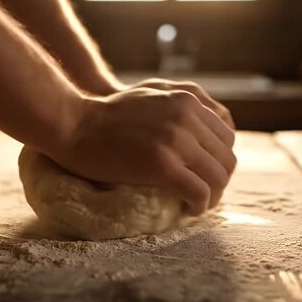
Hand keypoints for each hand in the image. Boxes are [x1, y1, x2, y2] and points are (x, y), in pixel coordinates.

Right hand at [48, 88, 236, 215]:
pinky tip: (188, 210)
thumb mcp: (152, 92)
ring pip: (218, 177)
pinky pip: (199, 192)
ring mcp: (176, 141)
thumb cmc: (107, 113)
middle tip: (203, 193)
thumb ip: (182, 100)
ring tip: (196, 204)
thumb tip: (208, 124)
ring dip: (212, 196)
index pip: (227, 135)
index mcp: (188, 99)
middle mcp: (188, 117)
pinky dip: (199, 206)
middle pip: (226, 157)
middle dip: (219, 180)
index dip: (220, 159)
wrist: (75, 124)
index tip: (206, 173)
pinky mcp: (163, 165)